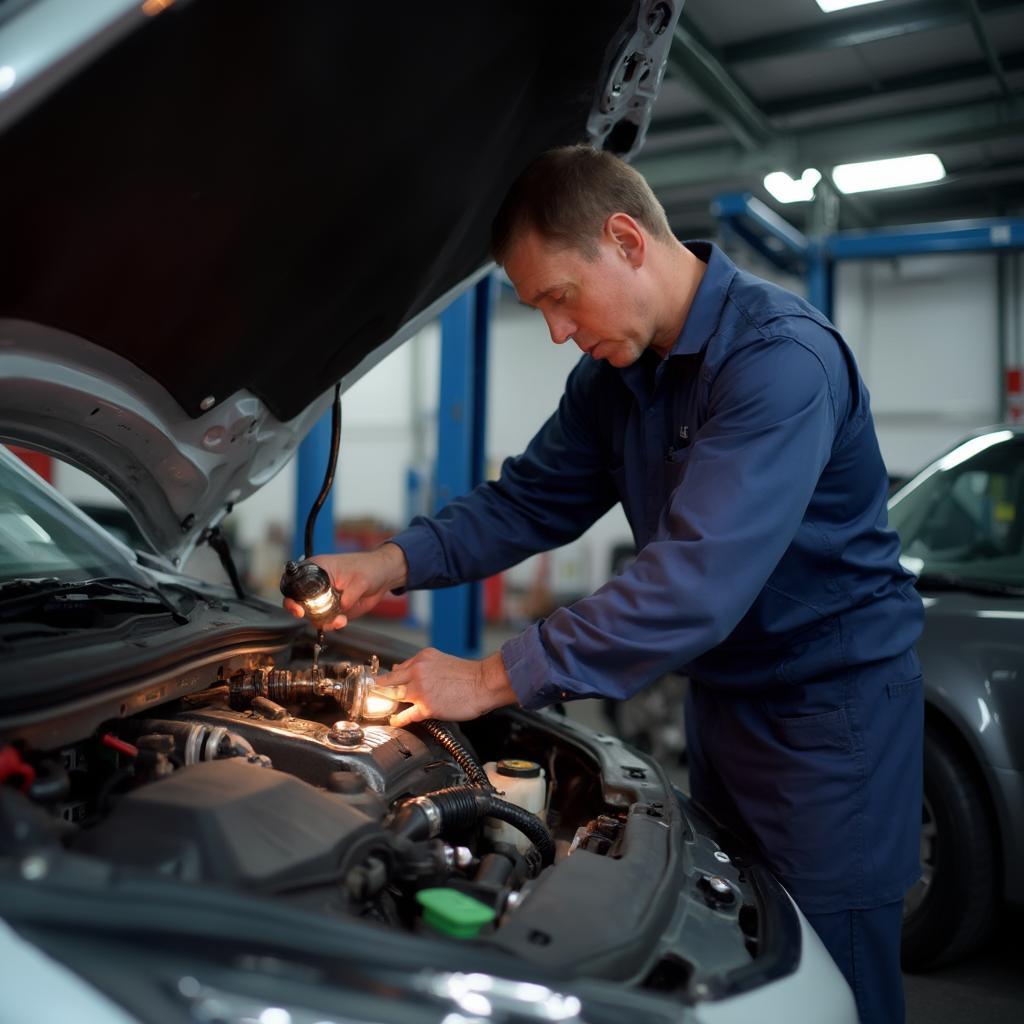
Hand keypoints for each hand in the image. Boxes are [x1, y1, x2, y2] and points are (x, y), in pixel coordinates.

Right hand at [282, 543, 407, 629]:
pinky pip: (325, 620)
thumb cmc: (369, 569)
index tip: (297, 608)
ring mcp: (324, 597)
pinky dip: (332, 624)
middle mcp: (317, 584)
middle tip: (314, 618)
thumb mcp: (360, 580)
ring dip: (322, 621)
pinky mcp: (333, 608)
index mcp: (317, 569)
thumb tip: (341, 607)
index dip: (292, 596)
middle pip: (298, 601)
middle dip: (302, 613)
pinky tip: (342, 620)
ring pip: (312, 614)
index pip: (295, 582)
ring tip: (340, 619)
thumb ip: (349, 595)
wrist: (382, 577)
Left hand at [376, 649, 517, 727]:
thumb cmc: (468, 674)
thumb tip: (402, 670)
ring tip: (379, 709)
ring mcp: (421, 690)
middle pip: (388, 681)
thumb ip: (421, 666)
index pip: (397, 668)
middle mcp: (418, 671)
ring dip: (385, 703)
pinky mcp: (427, 707)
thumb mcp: (441, 660)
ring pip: (393, 696)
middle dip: (377, 690)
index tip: (379, 685)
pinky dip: (397, 719)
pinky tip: (394, 721)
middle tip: (370, 698)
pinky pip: (406, 715)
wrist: (485, 683)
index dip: (387, 679)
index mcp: (422, 658)